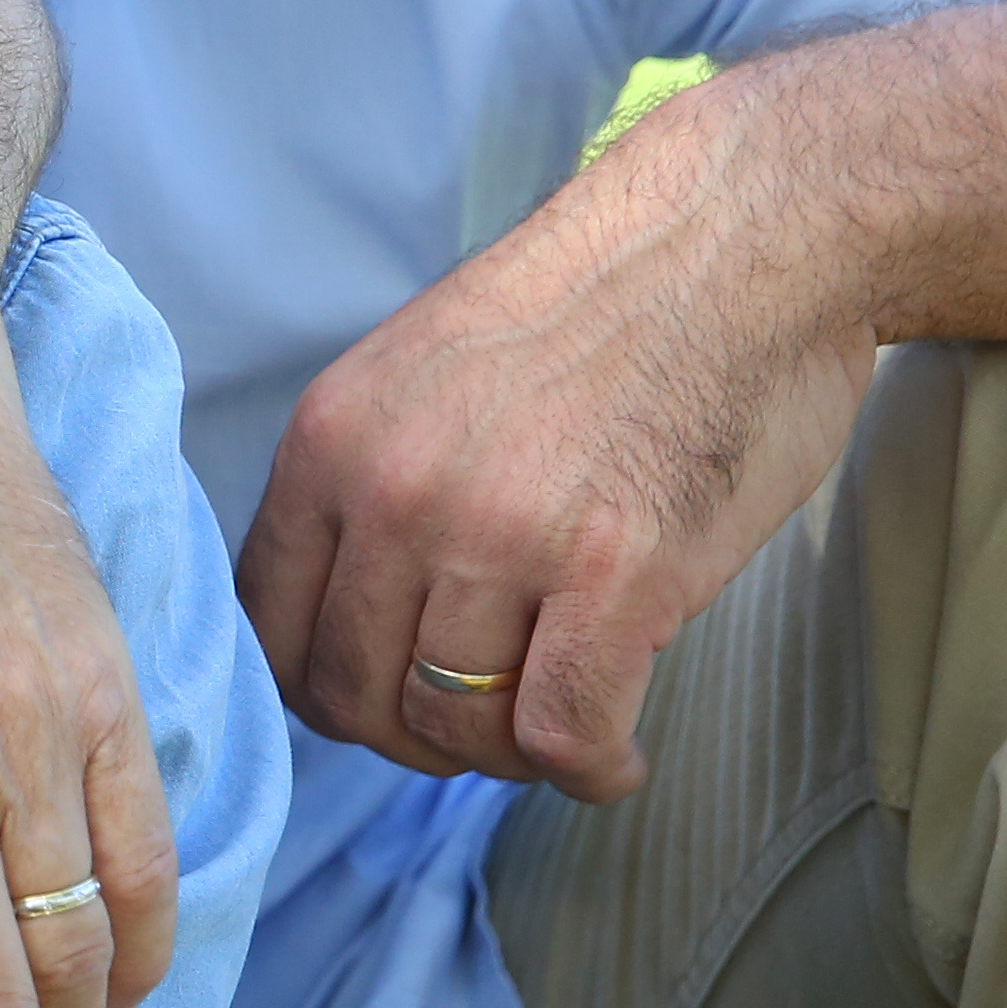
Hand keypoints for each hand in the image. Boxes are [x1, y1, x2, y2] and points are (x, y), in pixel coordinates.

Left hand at [239, 116, 871, 803]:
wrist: (738, 237)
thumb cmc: (597, 307)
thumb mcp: (421, 373)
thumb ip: (374, 483)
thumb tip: (352, 613)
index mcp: (330, 443)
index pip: (269, 625)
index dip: (322, 687)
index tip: (378, 696)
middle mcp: (394, 495)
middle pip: (352, 695)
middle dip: (411, 736)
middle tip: (476, 725)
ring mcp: (501, 536)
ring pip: (456, 726)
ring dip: (505, 755)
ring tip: (554, 727)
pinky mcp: (617, 575)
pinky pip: (564, 732)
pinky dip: (588, 770)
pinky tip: (612, 759)